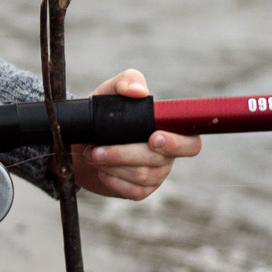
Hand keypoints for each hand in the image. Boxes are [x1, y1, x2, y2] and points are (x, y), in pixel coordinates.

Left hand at [71, 70, 199, 199]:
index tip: (153, 138)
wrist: (80, 142)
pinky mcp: (141, 190)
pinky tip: (101, 170)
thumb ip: (127, 80)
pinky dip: (113, 180)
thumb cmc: (103, 114)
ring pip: (142, 175)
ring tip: (92, 154)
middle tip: (98, 149)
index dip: (176, 143)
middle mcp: (168, 154)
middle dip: (125, 154)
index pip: (191, 143)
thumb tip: (138, 91)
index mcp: (170, 130)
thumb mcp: (110, 91)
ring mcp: (156, 174)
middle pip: (158, 161)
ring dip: (112, 165)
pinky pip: (133, 191)